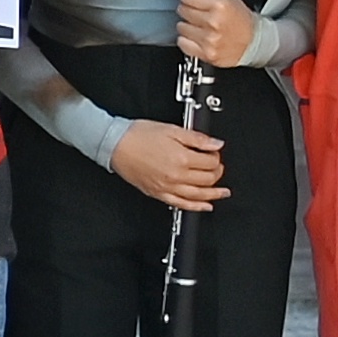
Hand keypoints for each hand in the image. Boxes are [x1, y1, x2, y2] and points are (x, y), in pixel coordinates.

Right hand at [109, 121, 226, 213]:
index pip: (210, 162)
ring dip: (214, 194)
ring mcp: (167, 187)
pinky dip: (196, 207)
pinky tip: (205, 206)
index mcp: (181, 158)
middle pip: (207, 179)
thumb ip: (197, 138)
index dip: (216, 157)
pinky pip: (181, 204)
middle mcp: (176, 175)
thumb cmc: (137, 135)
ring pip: (198, 195)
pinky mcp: (158, 193)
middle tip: (217, 167)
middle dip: (217, 173)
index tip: (213, 153)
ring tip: (223, 192)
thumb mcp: (172, 129)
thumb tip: (216, 144)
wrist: (114, 144)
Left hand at [175, 0, 264, 68]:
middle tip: (197, 12)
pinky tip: (197, 37)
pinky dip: (187, 40)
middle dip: (188, 9)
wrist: (255, 43)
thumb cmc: (244, 22)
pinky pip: (183, 43)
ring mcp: (209, 39)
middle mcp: (214, 22)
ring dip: (188, 26)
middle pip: (183, 10)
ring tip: (200, 26)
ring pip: (181, 27)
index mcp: (220, 6)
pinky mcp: (206, 53)